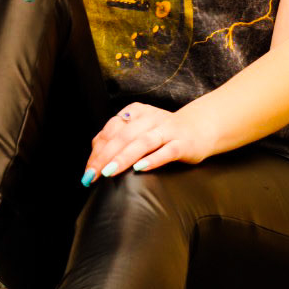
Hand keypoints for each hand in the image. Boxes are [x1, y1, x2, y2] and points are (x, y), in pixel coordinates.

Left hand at [83, 101, 215, 181]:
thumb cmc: (162, 133)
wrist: (199, 128)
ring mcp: (168, 130)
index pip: (111, 130)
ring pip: (142, 143)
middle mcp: (150, 118)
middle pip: (123, 136)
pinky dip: (153, 159)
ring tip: (109, 171)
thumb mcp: (138, 130)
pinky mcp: (183, 144)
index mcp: (136, 112)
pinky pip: (167, 151)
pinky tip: (140, 168)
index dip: (97, 151)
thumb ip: (118, 138)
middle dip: (105, 157)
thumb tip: (94, 157)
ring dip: (124, 157)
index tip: (88, 170)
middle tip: (93, 175)